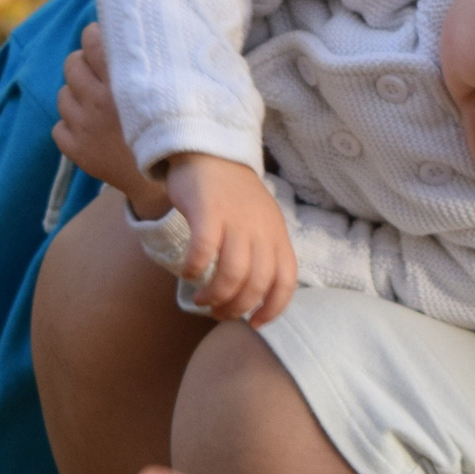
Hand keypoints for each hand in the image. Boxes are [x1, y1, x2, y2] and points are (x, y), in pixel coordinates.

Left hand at [55, 23, 167, 217]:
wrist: (169, 183)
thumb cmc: (176, 130)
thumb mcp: (171, 93)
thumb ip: (152, 64)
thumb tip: (138, 30)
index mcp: (123, 85)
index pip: (93, 42)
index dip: (94, 35)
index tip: (100, 36)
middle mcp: (98, 103)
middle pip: (71, 64)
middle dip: (82, 62)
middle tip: (97, 70)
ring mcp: (84, 128)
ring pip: (62, 95)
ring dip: (76, 94)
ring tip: (96, 102)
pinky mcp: (77, 151)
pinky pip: (58, 127)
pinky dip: (70, 126)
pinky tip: (91, 128)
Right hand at [163, 154, 298, 323]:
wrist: (210, 150)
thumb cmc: (232, 193)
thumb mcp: (261, 221)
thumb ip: (262, 251)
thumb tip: (253, 294)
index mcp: (277, 234)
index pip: (286, 281)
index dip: (273, 308)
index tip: (254, 323)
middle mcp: (261, 229)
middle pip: (257, 283)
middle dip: (237, 307)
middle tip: (218, 313)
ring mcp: (236, 220)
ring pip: (233, 273)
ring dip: (216, 295)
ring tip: (202, 300)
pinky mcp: (208, 211)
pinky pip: (204, 251)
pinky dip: (195, 269)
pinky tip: (188, 273)